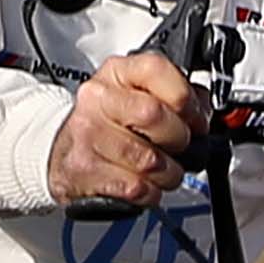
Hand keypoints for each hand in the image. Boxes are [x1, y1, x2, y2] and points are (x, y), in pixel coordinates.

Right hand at [46, 52, 209, 208]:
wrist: (59, 153)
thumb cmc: (107, 125)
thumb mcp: (137, 95)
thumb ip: (175, 95)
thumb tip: (203, 108)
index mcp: (117, 73)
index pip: (157, 70)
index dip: (186, 99)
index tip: (194, 118)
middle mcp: (98, 99)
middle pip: (154, 114)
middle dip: (179, 138)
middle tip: (179, 147)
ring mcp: (88, 134)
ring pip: (149, 159)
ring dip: (168, 173)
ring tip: (163, 170)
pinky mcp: (85, 169)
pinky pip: (136, 187)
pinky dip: (150, 193)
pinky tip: (145, 184)